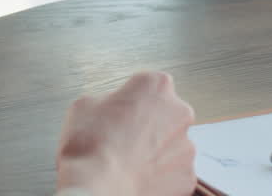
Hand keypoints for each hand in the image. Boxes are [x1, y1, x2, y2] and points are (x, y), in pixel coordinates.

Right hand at [55, 72, 197, 195]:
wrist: (99, 189)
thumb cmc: (92, 147)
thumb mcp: (85, 105)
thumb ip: (108, 100)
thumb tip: (111, 109)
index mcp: (155, 86)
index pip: (148, 85)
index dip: (131, 100)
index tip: (121, 112)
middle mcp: (178, 112)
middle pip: (166, 114)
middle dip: (149, 124)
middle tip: (123, 138)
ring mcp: (186, 146)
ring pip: (172, 145)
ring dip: (155, 151)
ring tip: (128, 162)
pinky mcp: (187, 177)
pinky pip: (174, 172)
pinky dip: (160, 176)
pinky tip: (138, 178)